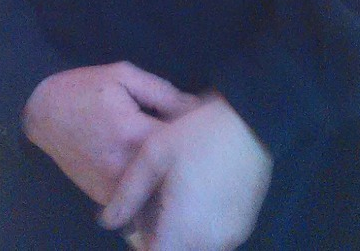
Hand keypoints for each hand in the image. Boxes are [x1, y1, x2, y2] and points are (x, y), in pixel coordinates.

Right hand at [21, 61, 197, 204]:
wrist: (42, 113)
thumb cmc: (84, 88)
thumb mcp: (123, 76)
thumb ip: (162, 92)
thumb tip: (196, 106)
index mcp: (132, 132)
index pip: (181, 142)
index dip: (199, 133)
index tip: (209, 125)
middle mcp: (124, 166)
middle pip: (173, 172)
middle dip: (189, 160)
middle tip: (200, 146)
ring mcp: (113, 186)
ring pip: (157, 190)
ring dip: (171, 176)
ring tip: (180, 160)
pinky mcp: (104, 196)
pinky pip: (137, 198)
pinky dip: (150, 187)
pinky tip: (157, 170)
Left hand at [99, 94, 272, 250]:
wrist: (251, 121)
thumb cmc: (198, 133)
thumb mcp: (154, 154)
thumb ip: (128, 193)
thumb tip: (108, 221)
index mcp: (182, 228)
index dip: (140, 242)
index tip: (136, 221)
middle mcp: (208, 243)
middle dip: (159, 236)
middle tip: (153, 202)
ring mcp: (230, 238)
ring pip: (194, 248)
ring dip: (180, 233)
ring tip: (176, 195)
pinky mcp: (243, 228)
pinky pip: (214, 240)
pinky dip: (200, 227)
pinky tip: (198, 194)